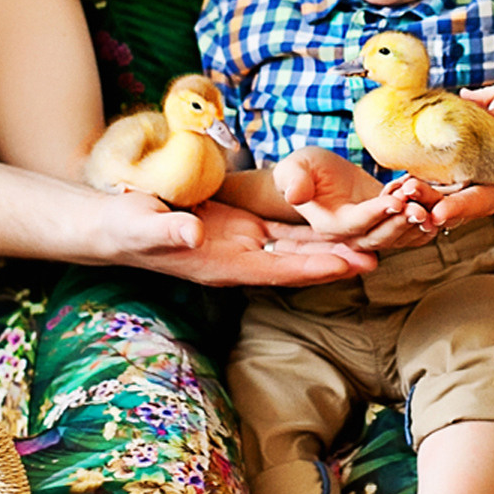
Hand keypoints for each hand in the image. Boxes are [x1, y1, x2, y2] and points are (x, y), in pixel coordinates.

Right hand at [105, 194, 366, 286]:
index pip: (278, 270)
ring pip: (298, 246)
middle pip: (298, 262)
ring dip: (334, 244)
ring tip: (374, 240)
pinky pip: (285, 229)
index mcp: (222, 265)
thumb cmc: (124, 226)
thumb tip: (194, 235)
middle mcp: (240, 259)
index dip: (314, 267)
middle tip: (379, 256)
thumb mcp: (141, 225)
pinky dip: (313, 227)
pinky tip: (340, 222)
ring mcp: (243, 244)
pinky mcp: (242, 227)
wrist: (113, 225)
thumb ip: (168, 231)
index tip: (348, 265)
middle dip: (338, 260)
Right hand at [270, 149, 434, 251]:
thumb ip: (293, 180)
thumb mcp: (295, 167)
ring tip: (430, 207)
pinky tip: (434, 206)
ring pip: (397, 237)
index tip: (395, 200)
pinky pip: (406, 231)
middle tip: (419, 208)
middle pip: (379, 237)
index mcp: (328, 225)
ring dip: (415, 225)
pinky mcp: (385, 225)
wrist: (319, 175)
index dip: (375, 213)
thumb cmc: (305, 169)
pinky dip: (422, 222)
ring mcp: (370, 232)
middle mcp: (350, 236)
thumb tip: (294, 195)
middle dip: (401, 223)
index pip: (354, 224)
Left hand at [383, 175, 493, 233]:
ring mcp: (449, 194)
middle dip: (426, 202)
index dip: (457, 208)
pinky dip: (405, 189)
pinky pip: (417, 190)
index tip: (439, 213)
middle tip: (408, 192)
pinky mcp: (434, 185)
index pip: (474, 204)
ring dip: (411, 196)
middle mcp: (468, 200)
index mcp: (492, 196)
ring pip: (427, 200)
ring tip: (397, 188)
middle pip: (444, 205)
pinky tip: (392, 185)